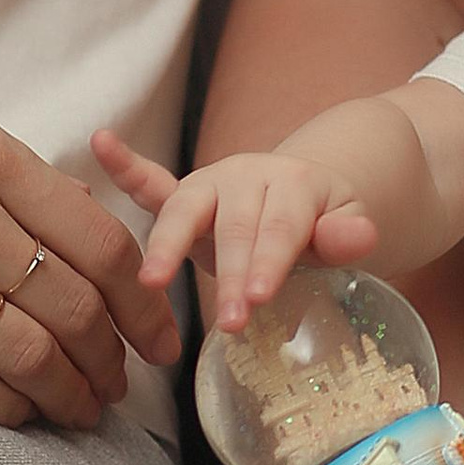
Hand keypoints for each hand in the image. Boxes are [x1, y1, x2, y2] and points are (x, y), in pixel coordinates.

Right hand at [0, 24, 179, 430]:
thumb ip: (10, 180)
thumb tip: (81, 235)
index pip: (102, 245)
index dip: (143, 303)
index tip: (159, 336)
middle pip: (72, 307)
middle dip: (112, 356)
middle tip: (124, 385)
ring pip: (24, 353)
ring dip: (67, 392)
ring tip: (84, 410)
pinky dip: (3, 408)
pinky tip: (20, 416)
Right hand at [94, 130, 375, 334]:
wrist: (309, 194)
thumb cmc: (325, 224)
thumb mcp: (346, 228)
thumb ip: (346, 236)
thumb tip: (360, 235)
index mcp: (293, 184)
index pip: (280, 228)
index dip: (268, 262)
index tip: (258, 298)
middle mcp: (247, 176)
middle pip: (235, 228)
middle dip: (229, 274)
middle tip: (229, 321)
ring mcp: (211, 183)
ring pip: (186, 211)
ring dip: (168, 246)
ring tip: (152, 280)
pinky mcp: (184, 195)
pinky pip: (152, 182)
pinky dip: (126, 165)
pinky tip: (103, 143)